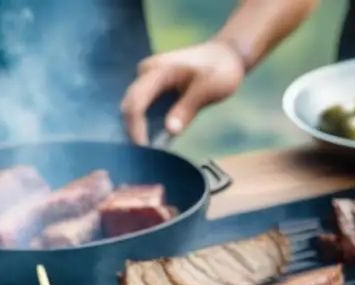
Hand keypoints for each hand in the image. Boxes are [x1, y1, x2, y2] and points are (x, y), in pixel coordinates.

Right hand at [121, 40, 245, 144]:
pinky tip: (155, 142)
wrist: (225, 56)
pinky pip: (142, 109)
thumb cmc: (219, 70)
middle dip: (134, 133)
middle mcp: (145, 74)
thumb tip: (170, 130)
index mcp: (156, 71)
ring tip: (149, 153)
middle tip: (146, 158)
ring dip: (137, 131)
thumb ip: (188, 109)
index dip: (136, 129)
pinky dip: (146, 126)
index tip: (145, 151)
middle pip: (129, 107)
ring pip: (133, 109)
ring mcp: (147, 81)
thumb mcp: (208, 89)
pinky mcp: (152, 89)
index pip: (136, 103)